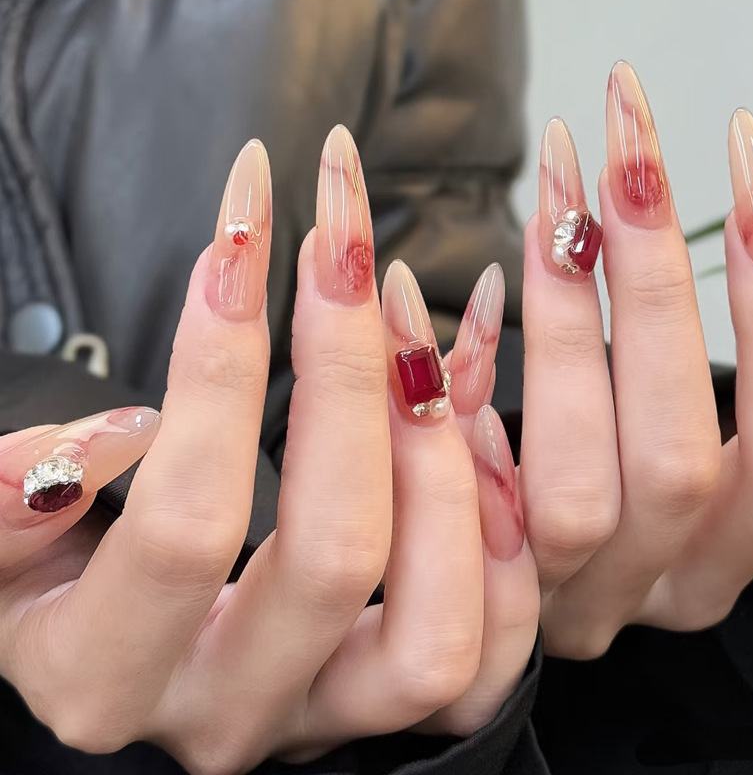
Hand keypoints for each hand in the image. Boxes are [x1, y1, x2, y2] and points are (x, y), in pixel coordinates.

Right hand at [0, 127, 536, 772]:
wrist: (106, 629)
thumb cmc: (51, 563)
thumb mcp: (1, 530)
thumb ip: (10, 499)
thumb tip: (103, 446)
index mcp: (104, 676)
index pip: (187, 526)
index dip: (219, 370)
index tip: (239, 234)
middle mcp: (227, 714)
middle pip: (335, 555)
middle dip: (348, 370)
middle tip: (342, 244)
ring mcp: (324, 719)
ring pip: (439, 625)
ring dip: (442, 450)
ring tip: (409, 317)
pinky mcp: (395, 704)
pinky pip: (493, 641)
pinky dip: (502, 521)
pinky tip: (462, 397)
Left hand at [516, 61, 752, 657]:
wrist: (474, 604)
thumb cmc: (599, 466)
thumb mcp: (656, 415)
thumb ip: (664, 343)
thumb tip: (661, 206)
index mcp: (732, 545)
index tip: (744, 155)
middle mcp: (662, 590)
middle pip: (678, 459)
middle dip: (655, 285)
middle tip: (622, 142)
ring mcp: (570, 614)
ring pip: (576, 497)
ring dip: (561, 329)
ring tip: (548, 195)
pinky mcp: (480, 624)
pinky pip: (470, 520)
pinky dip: (463, 409)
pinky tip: (444, 301)